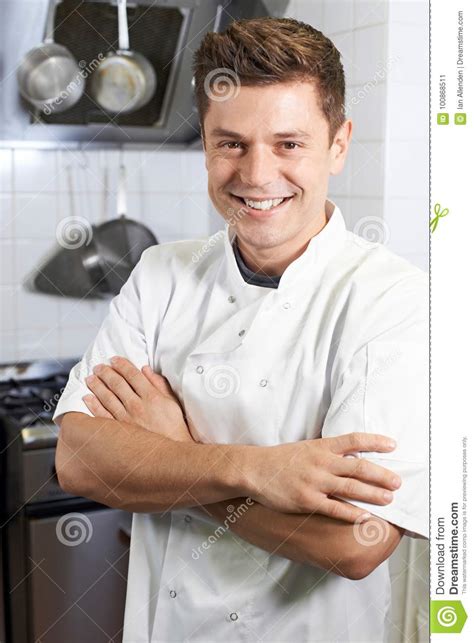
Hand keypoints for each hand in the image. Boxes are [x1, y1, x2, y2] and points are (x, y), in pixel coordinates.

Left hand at [83, 356, 194, 441]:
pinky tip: (87, 398)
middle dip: (106, 372)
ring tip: (90, 378)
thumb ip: (159, 384)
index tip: (114, 359)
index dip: (122, 365)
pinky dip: (93, 405)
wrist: (171, 453)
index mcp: (151, 397)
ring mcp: (126, 419)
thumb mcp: (172, 402)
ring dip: (97, 385)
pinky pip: (102, 416)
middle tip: (99, 367)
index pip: (132, 375)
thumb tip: (146, 370)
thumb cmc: (174, 428)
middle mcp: (137, 406)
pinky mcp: (119, 432)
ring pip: (107, 397)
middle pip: (117, 383)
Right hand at [246, 433, 401, 522]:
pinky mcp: (307, 500)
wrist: (255, 470)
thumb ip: (327, 452)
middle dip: (381, 474)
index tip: (393, 445)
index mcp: (321, 447)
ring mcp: (315, 482)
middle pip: (359, 467)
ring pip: (351, 488)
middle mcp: (321, 462)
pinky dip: (352, 513)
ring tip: (390, 499)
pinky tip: (365, 517)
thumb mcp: (305, 448)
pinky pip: (335, 508)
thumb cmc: (281, 459)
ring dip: (373, 494)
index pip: (354, 440)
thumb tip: (353, 456)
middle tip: (398, 481)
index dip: (375, 442)